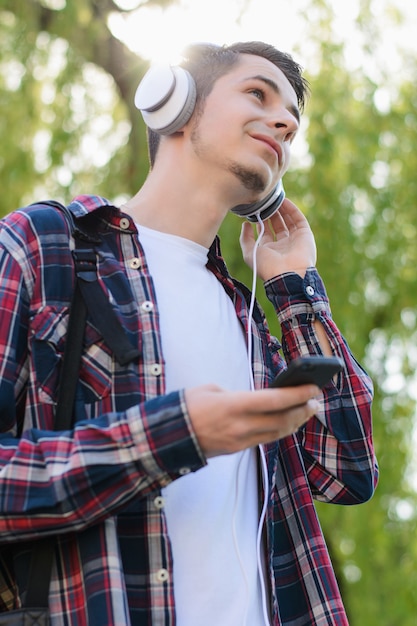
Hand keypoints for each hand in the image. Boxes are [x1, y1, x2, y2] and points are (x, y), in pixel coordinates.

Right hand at [184, 383, 319, 457]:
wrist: (169, 436)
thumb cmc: (188, 406)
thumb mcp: (211, 389)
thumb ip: (236, 394)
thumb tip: (255, 400)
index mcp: (233, 405)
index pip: (274, 400)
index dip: (297, 395)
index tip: (313, 388)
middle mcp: (240, 426)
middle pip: (282, 420)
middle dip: (302, 410)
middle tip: (316, 400)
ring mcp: (240, 440)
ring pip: (277, 433)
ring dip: (296, 422)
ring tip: (308, 410)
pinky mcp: (237, 449)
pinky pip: (266, 439)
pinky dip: (281, 430)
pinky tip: (289, 422)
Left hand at [240, 198, 316, 280]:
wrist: (287, 273)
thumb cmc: (267, 266)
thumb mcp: (250, 253)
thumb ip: (245, 239)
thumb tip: (245, 224)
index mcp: (270, 251)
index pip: (265, 232)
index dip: (260, 221)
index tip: (254, 210)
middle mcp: (283, 245)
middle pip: (277, 225)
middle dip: (271, 214)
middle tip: (264, 202)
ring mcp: (294, 240)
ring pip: (288, 221)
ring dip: (281, 210)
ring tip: (273, 199)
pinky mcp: (305, 235)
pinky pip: (298, 219)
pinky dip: (292, 210)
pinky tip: (283, 201)